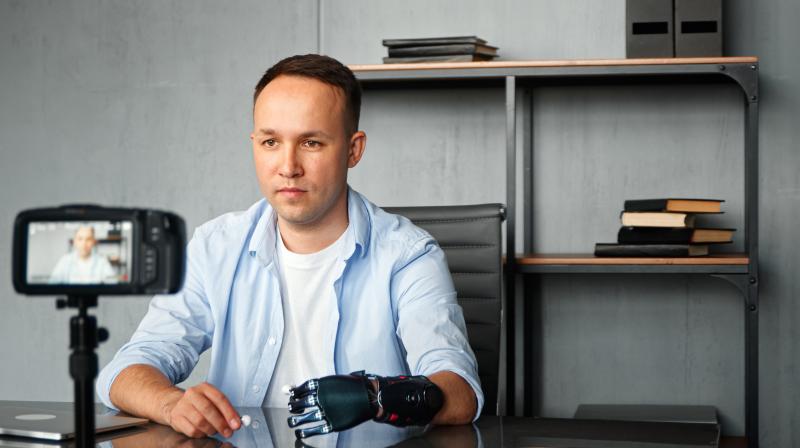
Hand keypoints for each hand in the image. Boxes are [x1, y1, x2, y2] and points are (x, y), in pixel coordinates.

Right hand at [160, 382, 240, 438]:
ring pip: (200, 422)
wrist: (177, 405)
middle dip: (221, 423)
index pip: (219, 398)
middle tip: (228, 432)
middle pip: (208, 409)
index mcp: (205, 387)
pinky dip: (201, 434)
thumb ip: (225, 410)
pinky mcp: (176, 418)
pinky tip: (204, 432)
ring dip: (211, 430)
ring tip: (215, 431)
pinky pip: (192, 431)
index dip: (229, 412)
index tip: (237, 424)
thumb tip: (236, 422)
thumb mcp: (213, 401)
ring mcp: (182, 406)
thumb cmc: (199, 404)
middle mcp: (192, 394)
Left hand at [287, 371, 442, 438]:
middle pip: (299, 404)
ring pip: (304, 417)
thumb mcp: (334, 380)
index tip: (291, 398)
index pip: (300, 390)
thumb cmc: (352, 386)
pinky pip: (314, 428)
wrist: (371, 396)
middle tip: (291, 410)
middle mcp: (321, 397)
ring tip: (292, 422)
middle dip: (293, 407)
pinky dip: (305, 431)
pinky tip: (301, 432)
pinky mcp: (332, 422)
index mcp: (321, 384)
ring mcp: (326, 410)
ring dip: (295, 420)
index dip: (293, 395)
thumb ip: (318, 385)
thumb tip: (300, 387)